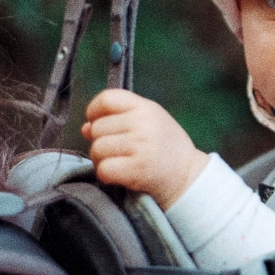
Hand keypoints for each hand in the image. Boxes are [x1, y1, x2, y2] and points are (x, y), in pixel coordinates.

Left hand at [82, 89, 208, 209]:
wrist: (188, 176)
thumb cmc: (166, 148)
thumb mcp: (150, 122)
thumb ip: (120, 119)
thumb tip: (85, 127)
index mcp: (145, 107)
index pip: (106, 98)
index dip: (94, 111)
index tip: (96, 122)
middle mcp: (143, 123)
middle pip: (97, 128)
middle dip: (99, 142)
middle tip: (115, 151)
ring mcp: (140, 146)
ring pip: (97, 149)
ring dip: (101, 160)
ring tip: (118, 162)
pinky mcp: (138, 169)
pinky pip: (104, 169)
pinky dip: (106, 175)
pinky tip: (119, 175)